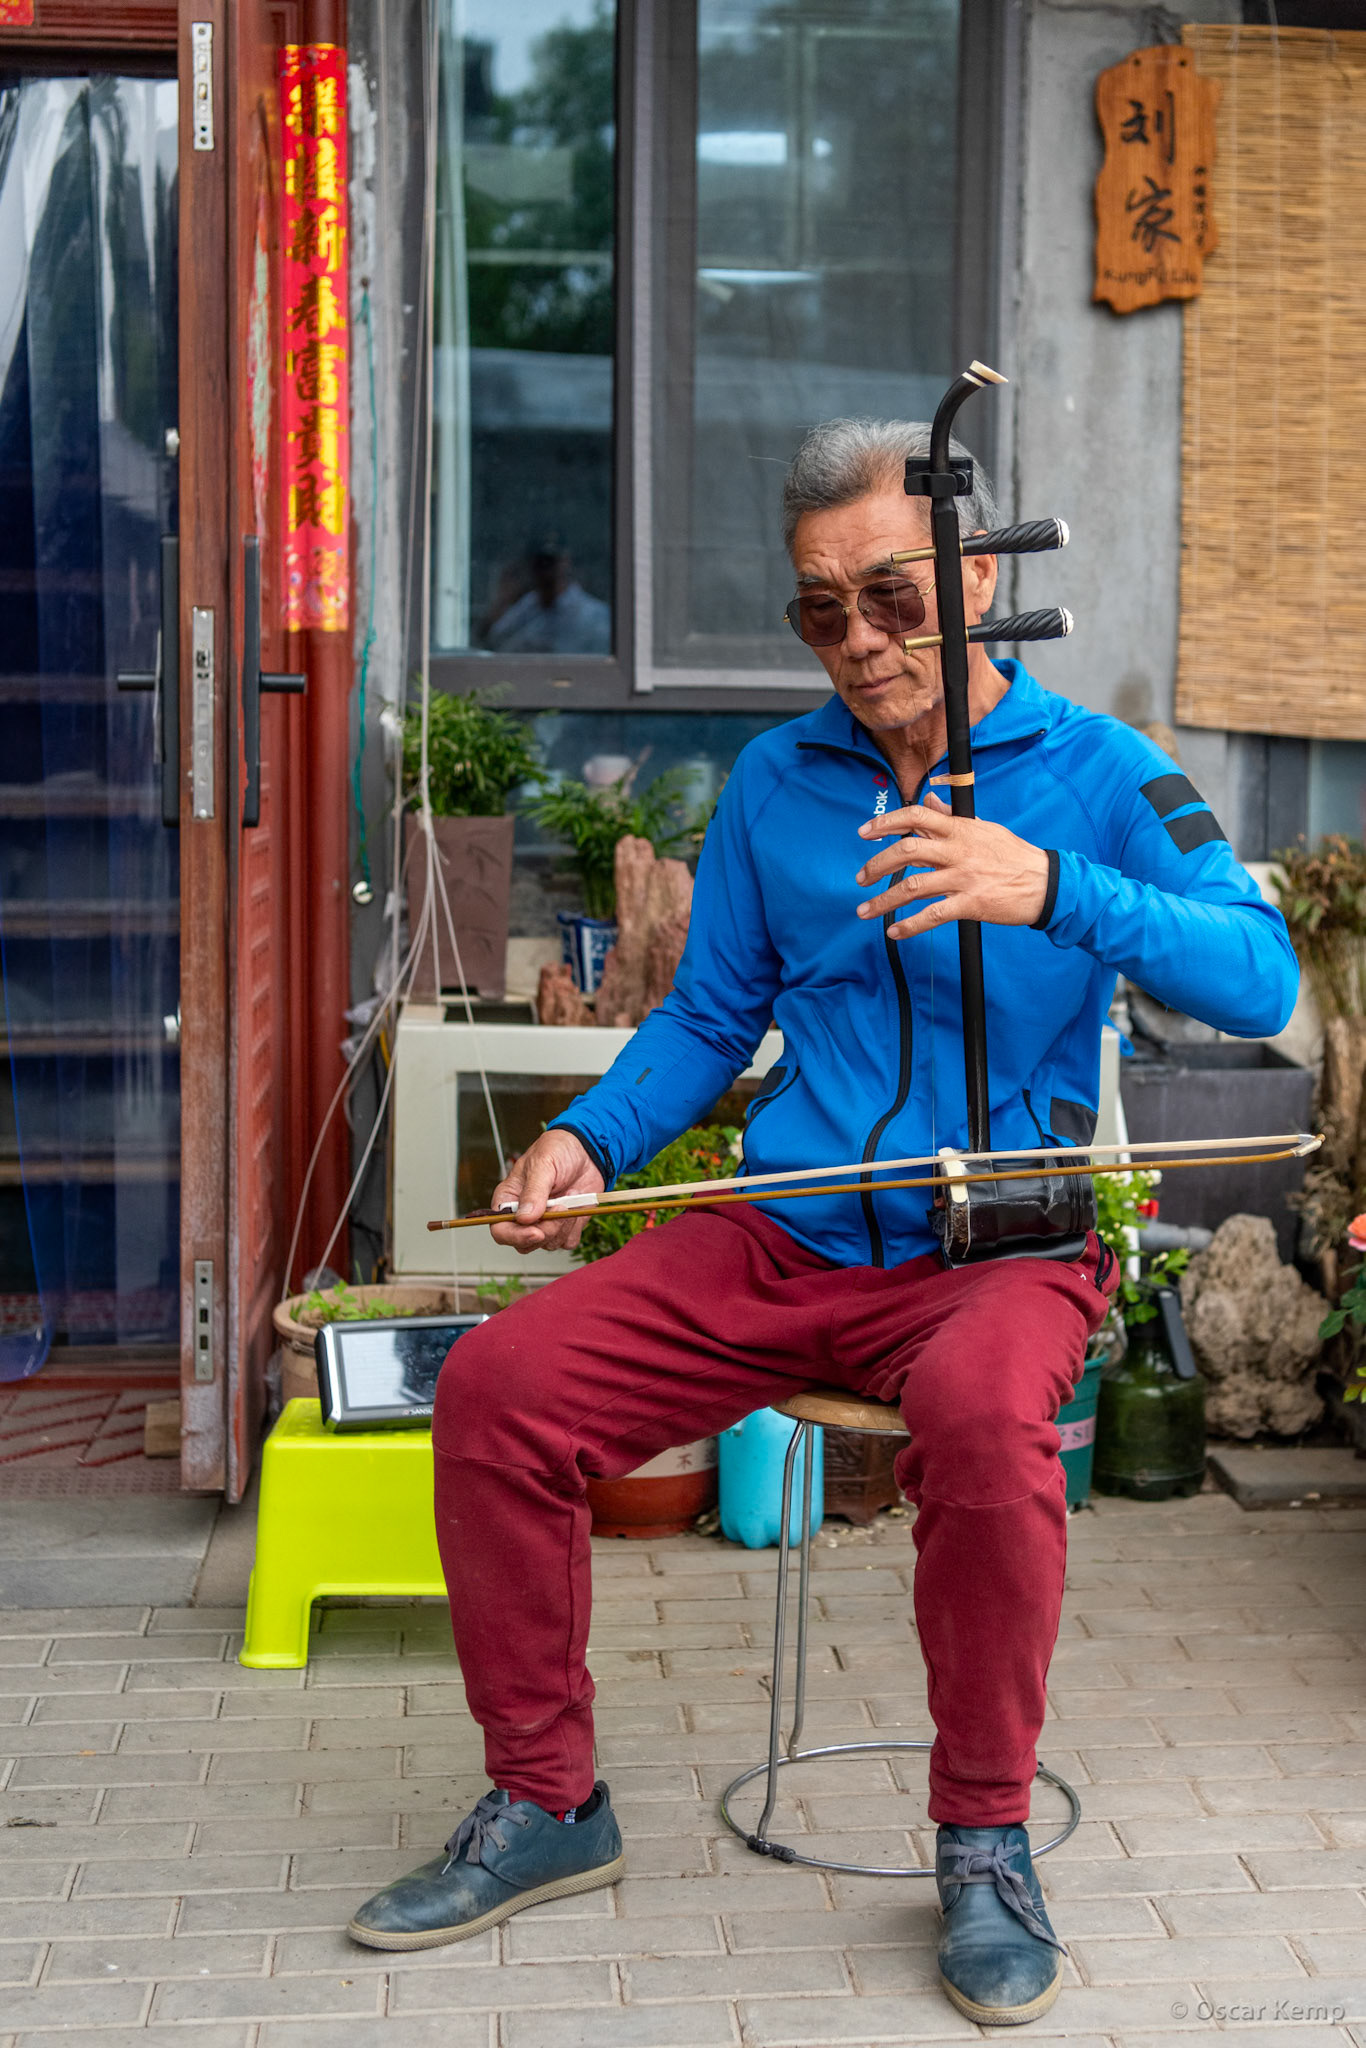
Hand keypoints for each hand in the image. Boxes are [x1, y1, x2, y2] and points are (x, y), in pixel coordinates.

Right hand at [488, 1129, 605, 1252]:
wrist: (586, 1150)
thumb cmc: (557, 1151)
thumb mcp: (542, 1164)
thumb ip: (533, 1191)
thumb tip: (524, 1218)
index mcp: (509, 1200)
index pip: (500, 1230)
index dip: (515, 1237)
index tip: (536, 1232)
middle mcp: (524, 1216)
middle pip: (525, 1244)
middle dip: (547, 1230)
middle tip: (560, 1207)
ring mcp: (544, 1223)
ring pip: (549, 1244)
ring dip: (563, 1224)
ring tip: (570, 1196)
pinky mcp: (564, 1226)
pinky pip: (568, 1241)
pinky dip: (575, 1226)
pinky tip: (576, 1205)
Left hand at [855, 793, 1049, 939]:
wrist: (1045, 883)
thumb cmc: (1013, 855)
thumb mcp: (983, 828)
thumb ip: (951, 817)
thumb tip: (929, 801)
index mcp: (960, 829)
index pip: (916, 817)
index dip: (886, 822)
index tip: (864, 832)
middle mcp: (958, 851)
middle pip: (906, 850)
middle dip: (877, 864)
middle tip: (860, 878)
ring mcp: (963, 878)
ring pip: (913, 886)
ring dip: (884, 900)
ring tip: (865, 910)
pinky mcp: (971, 904)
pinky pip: (933, 915)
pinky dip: (909, 925)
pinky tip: (894, 931)